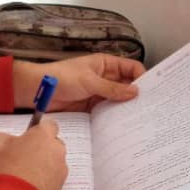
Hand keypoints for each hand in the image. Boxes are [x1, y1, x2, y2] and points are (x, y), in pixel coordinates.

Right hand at [0, 120, 67, 189]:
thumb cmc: (2, 173)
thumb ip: (5, 138)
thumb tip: (11, 140)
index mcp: (43, 136)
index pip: (49, 125)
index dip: (38, 131)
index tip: (27, 137)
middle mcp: (57, 152)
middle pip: (53, 145)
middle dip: (41, 149)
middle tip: (22, 158)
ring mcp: (60, 173)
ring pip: (53, 164)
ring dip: (43, 166)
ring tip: (23, 176)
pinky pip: (52, 181)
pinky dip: (43, 182)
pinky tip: (27, 188)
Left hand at [14, 54, 144, 112]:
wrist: (38, 91)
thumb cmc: (61, 78)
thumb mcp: (89, 81)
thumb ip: (112, 88)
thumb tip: (135, 92)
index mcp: (105, 64)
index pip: (131, 68)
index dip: (142, 77)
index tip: (152, 90)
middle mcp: (105, 77)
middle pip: (127, 85)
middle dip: (137, 95)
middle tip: (150, 108)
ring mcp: (99, 93)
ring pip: (118, 100)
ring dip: (125, 108)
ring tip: (140, 119)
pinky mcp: (92, 107)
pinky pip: (107, 112)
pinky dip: (114, 117)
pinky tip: (123, 125)